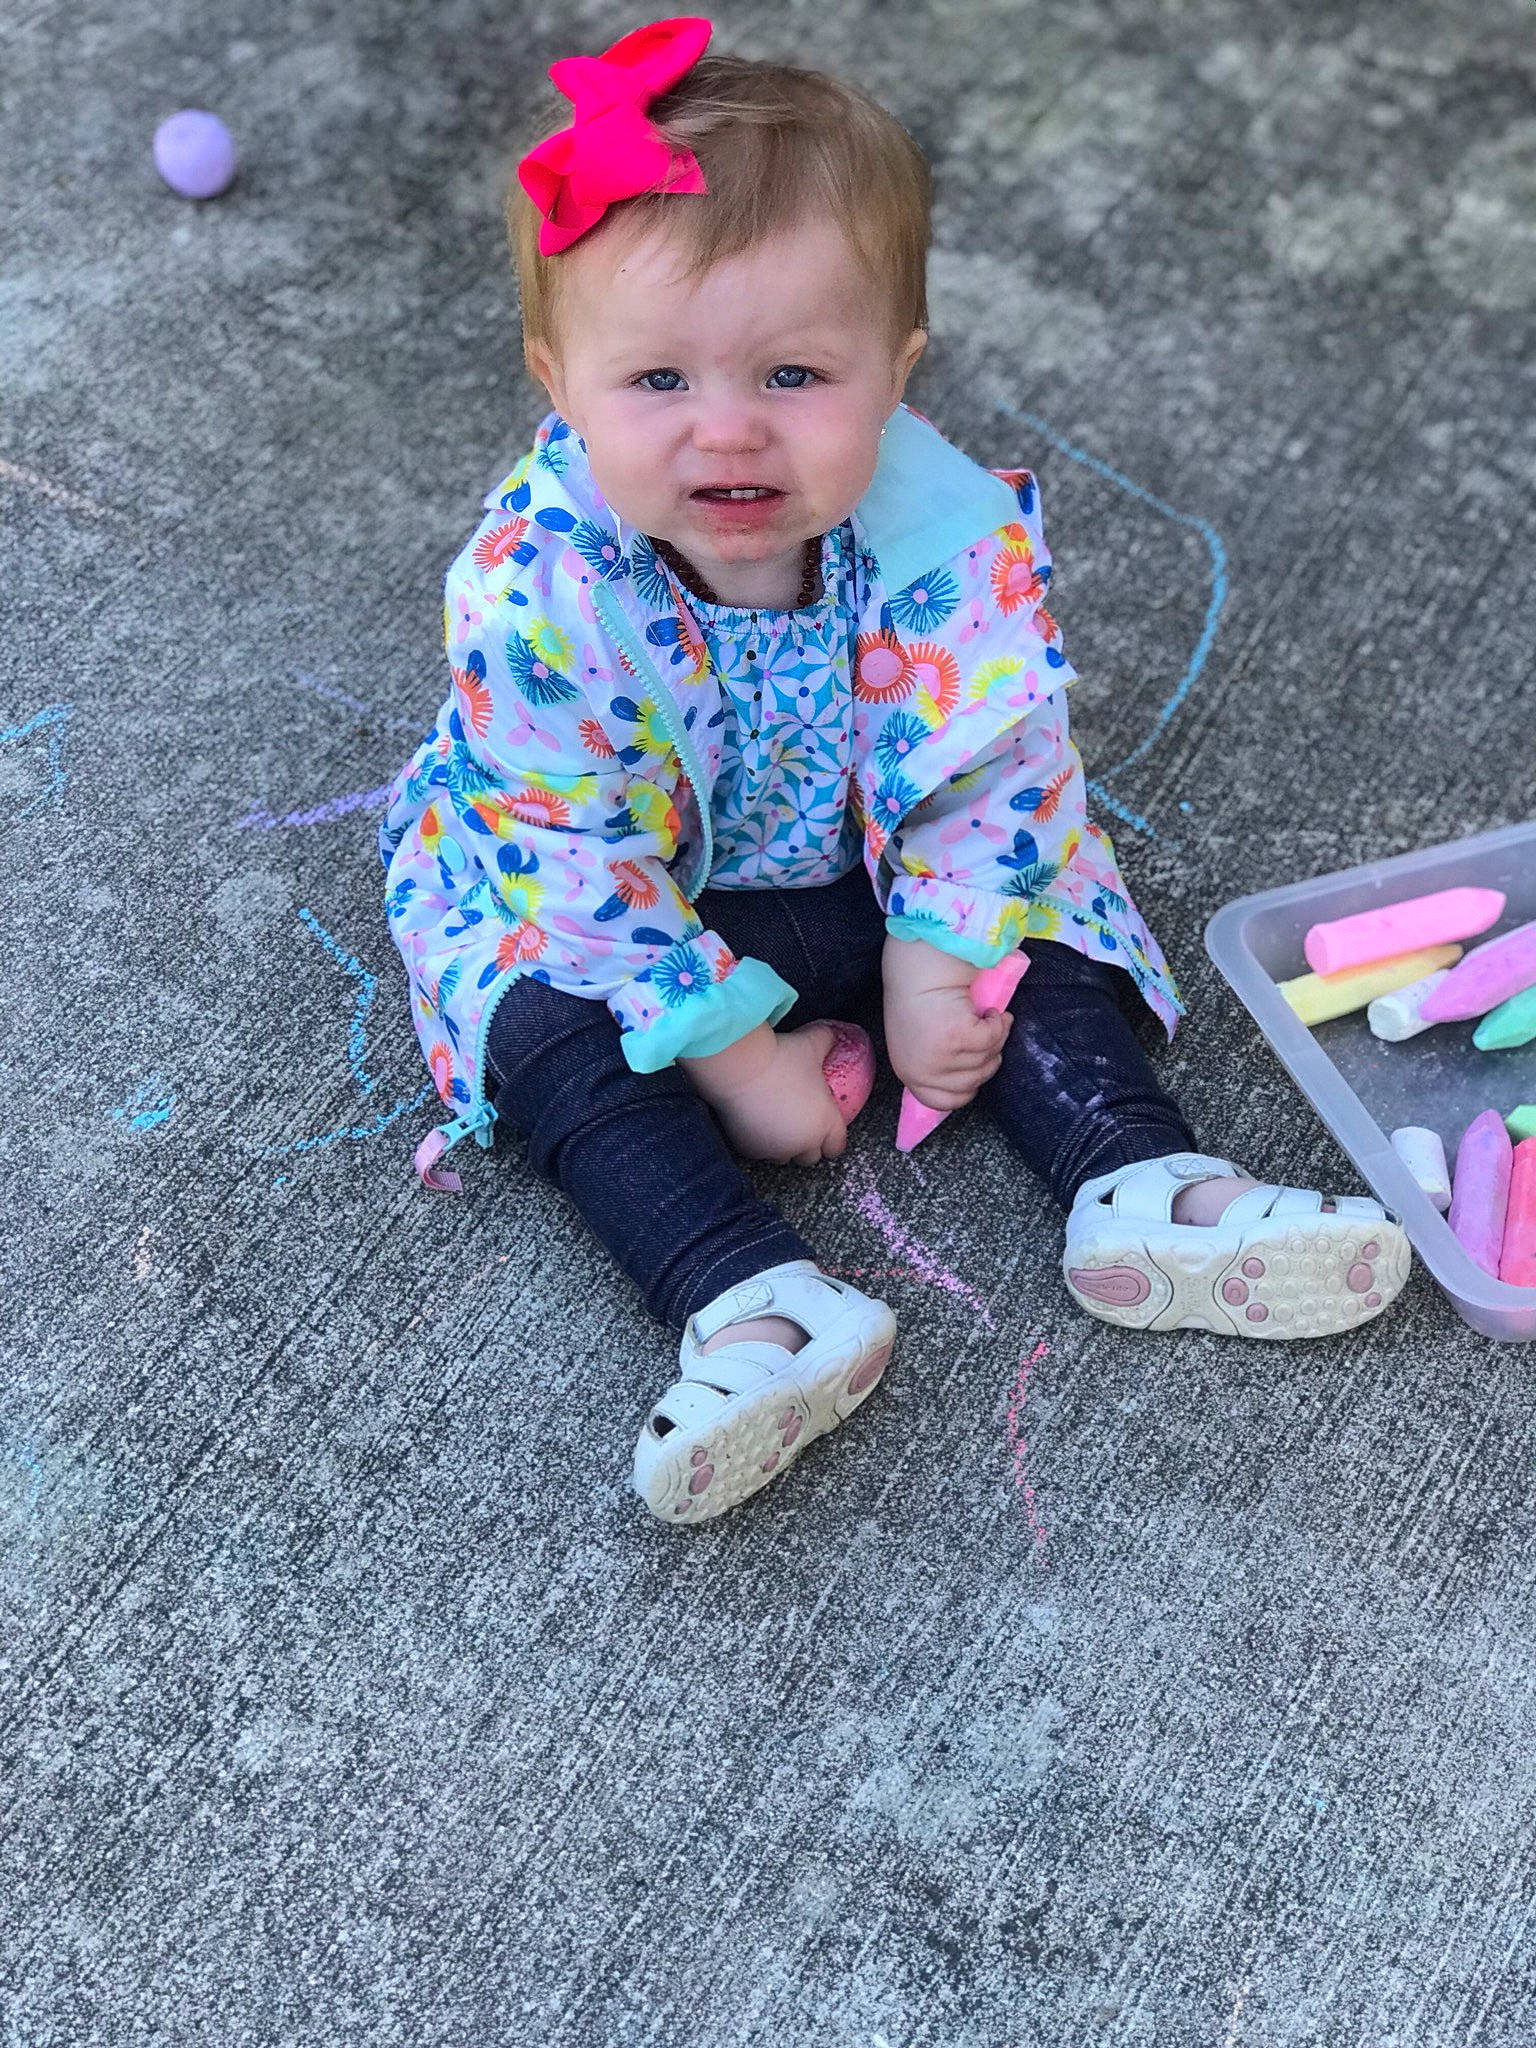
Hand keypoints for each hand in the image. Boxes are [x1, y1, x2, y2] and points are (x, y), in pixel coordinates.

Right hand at [680, 1021, 847, 1166]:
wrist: (738, 1068)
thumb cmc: (781, 1057)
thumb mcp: (812, 1044)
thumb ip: (827, 1041)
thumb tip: (833, 1035)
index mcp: (825, 1124)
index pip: (836, 1146)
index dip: (832, 1138)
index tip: (826, 1128)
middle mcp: (802, 1143)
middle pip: (811, 1157)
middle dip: (808, 1145)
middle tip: (801, 1124)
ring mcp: (774, 1150)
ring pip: (784, 1157)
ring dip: (784, 1146)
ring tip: (777, 1125)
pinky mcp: (749, 1149)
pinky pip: (759, 1152)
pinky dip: (760, 1141)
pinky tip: (756, 1122)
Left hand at [882, 935, 1012, 1111]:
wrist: (917, 967)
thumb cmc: (920, 999)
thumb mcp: (919, 1042)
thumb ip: (937, 1065)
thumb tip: (973, 1080)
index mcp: (911, 1074)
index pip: (946, 1102)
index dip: (969, 1085)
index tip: (977, 1063)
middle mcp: (922, 1071)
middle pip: (976, 1081)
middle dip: (988, 1055)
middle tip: (985, 1032)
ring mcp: (939, 1057)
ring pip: (988, 1059)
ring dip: (996, 1036)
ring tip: (987, 1017)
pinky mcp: (956, 1037)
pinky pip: (992, 1039)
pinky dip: (998, 1023)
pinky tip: (990, 1010)